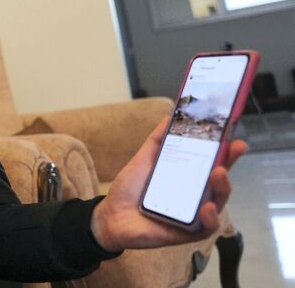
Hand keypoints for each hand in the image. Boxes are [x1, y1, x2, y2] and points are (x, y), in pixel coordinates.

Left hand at [90, 117, 247, 251]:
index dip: (227, 152)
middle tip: (233, 150)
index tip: (236, 139)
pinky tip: (205, 207)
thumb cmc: (130, 189)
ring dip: (222, 187)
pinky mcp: (188, 232)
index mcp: (187, 177)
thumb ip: (158, 141)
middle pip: (220, 180)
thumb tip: (171, 116)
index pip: (212, 163)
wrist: (111, 215)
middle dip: (229, 164)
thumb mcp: (144, 160)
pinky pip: (206, 227)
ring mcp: (193, 213)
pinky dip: (210, 218)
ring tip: (218, 174)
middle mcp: (194, 194)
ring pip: (218, 202)